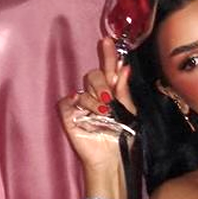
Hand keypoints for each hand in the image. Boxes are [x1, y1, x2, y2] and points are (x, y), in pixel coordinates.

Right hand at [57, 37, 136, 167]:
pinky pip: (68, 101)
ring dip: (95, 103)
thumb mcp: (129, 112)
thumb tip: (124, 67)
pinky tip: (85, 114)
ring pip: (83, 90)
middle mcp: (95, 95)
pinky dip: (77, 106)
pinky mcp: (69, 114)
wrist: (112, 158)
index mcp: (111, 92)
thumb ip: (124, 90)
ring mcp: (81, 104)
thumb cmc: (122, 138)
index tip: (109, 40)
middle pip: (93, 75)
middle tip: (108, 99)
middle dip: (101, 85)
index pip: (108, 69)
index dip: (108, 55)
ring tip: (104, 116)